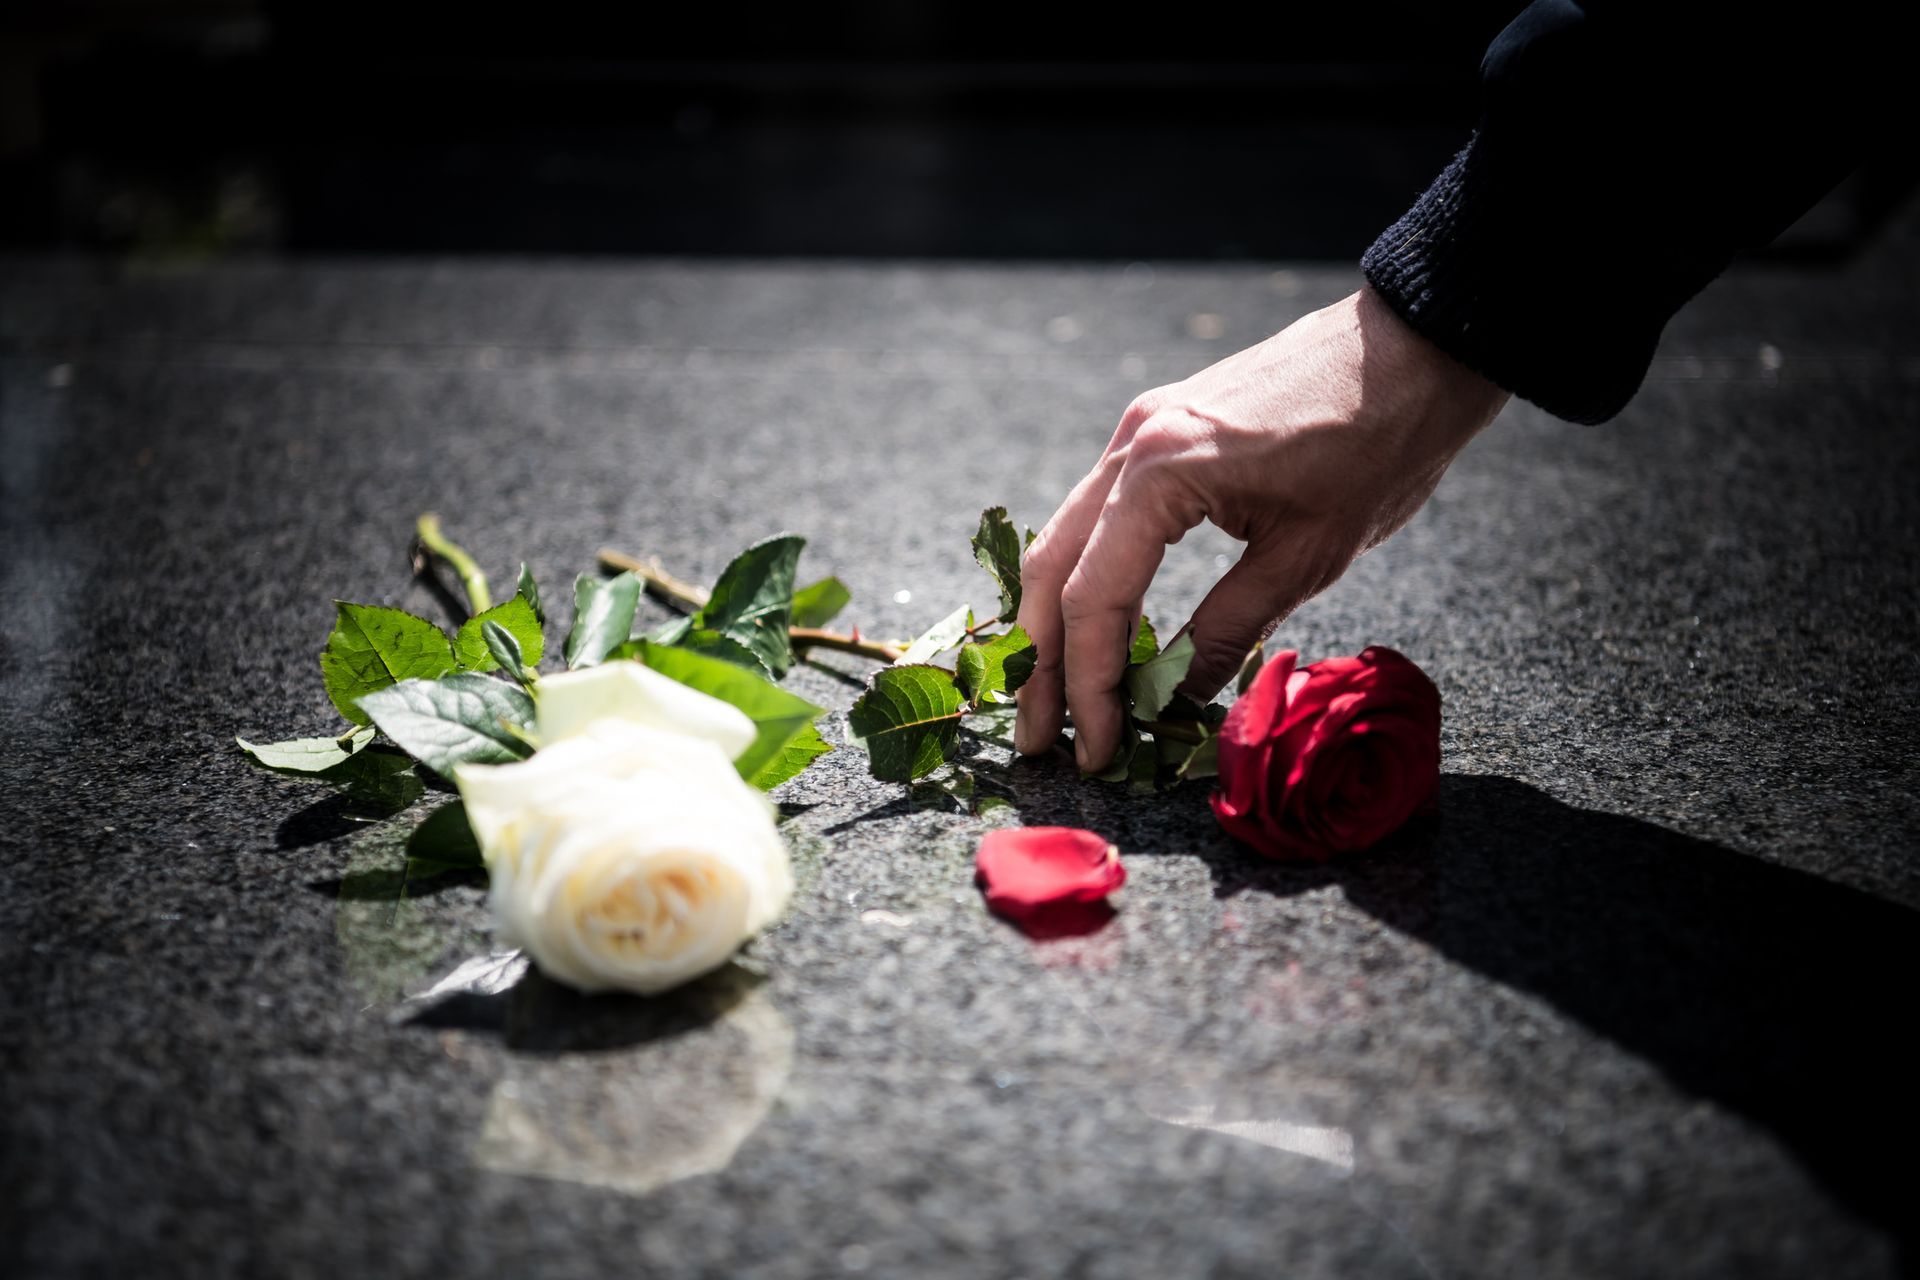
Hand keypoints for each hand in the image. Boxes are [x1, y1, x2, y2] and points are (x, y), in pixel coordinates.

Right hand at [1013, 286, 1509, 771]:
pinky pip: (1100, 514)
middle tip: (1036, 739)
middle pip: (1053, 570)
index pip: (1094, 601)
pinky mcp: (1161, 427)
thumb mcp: (1307, 557)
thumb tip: (1172, 700)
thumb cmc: (1378, 445)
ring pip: (1065, 540)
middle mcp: (1132, 444)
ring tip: (1055, 696)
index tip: (1094, 750)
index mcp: (1161, 474)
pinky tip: (1098, 626)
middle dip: (1042, 663)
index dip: (1087, 687)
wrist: (1416, 346)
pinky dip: (1090, 576)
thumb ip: (1226, 629)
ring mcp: (1141, 429)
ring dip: (1056, 621)